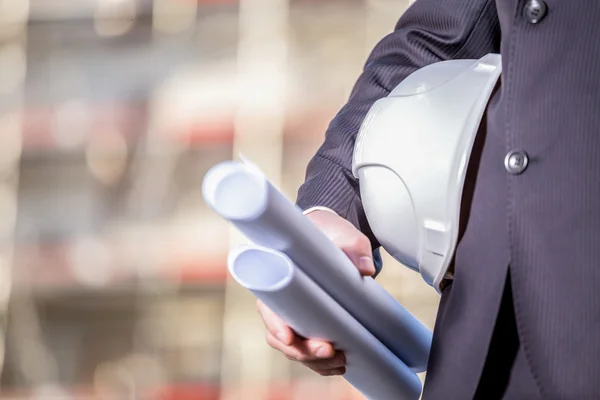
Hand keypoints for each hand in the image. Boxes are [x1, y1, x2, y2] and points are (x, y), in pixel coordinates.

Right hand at [257, 210, 375, 375]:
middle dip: (303, 350)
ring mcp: (296, 315)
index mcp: (279, 275)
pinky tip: (340, 365)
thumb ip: (354, 247)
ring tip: (340, 361)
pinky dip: (322, 363)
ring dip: (315, 361)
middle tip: (328, 350)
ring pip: (296, 349)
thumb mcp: (344, 234)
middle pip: (282, 336)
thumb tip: (365, 269)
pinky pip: (310, 351)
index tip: (289, 337)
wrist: (335, 236)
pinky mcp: (312, 324)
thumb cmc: (332, 234)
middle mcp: (283, 301)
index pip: (269, 308)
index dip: (276, 325)